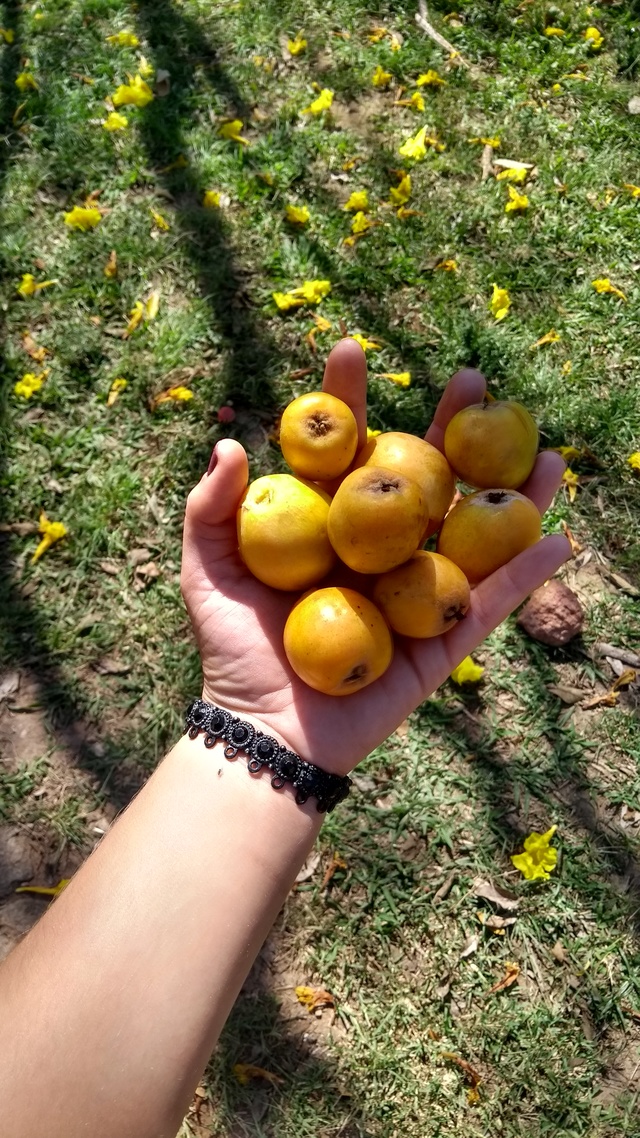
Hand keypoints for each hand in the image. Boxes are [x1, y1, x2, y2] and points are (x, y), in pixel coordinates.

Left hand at [181, 340, 568, 775]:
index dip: (347, 402)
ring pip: (471, 531)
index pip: (343, 452)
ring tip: (541, 446)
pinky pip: (491, 603)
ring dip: (510, 489)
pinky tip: (559, 534)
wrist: (262, 726)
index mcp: (328, 527)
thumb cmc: (232, 649)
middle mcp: (379, 551)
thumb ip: (211, 511)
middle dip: (450, 426)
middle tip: (473, 380)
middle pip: (422, 478)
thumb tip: (232, 445)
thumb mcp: (206, 572)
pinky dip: (527, 573)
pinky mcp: (443, 640)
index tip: (349, 349)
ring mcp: (415, 592)